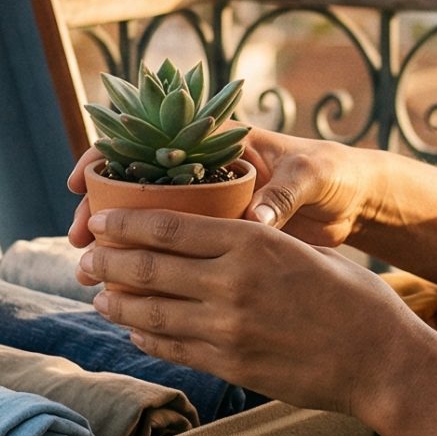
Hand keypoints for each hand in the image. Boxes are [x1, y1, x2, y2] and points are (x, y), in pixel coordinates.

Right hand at [66, 128, 376, 251]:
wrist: (356, 197)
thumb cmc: (332, 174)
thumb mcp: (310, 178)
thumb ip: (282, 196)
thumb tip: (256, 222)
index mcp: (216, 142)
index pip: (143, 139)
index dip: (105, 158)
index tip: (81, 184)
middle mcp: (202, 170)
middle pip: (132, 190)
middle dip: (100, 218)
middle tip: (79, 247)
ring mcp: (207, 206)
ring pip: (146, 226)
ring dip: (118, 251)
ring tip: (93, 278)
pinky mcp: (218, 239)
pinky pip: (172, 253)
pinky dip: (151, 272)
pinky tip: (130, 296)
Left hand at [78, 206, 436, 422]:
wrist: (382, 360)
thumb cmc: (351, 296)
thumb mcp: (303, 247)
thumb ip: (252, 240)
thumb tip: (206, 230)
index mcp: (252, 242)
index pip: (167, 226)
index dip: (124, 223)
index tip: (99, 221)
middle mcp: (232, 283)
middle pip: (147, 268)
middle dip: (106, 263)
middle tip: (84, 260)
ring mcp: (228, 329)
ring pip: (150, 312)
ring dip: (116, 303)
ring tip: (98, 296)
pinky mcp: (231, 365)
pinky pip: (172, 347)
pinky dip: (145, 335)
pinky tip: (133, 327)